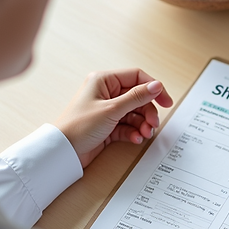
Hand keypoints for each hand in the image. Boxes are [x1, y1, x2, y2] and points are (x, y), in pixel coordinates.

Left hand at [54, 69, 173, 167]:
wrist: (63, 151)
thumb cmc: (79, 126)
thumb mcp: (112, 109)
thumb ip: (137, 97)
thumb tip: (156, 85)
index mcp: (104, 80)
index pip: (136, 77)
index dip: (154, 88)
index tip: (166, 102)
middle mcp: (106, 93)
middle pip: (138, 97)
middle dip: (148, 111)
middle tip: (153, 124)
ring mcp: (107, 110)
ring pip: (134, 113)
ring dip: (142, 124)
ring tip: (145, 134)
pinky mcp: (108, 126)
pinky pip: (127, 126)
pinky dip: (133, 132)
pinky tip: (135, 139)